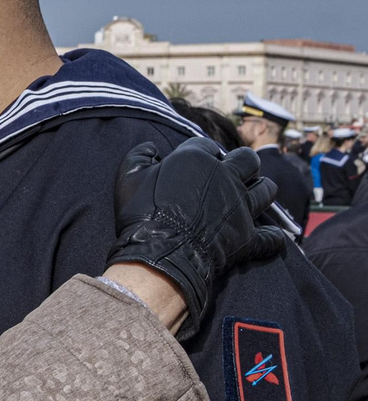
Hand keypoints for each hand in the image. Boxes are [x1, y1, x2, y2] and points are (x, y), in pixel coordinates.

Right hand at [108, 138, 289, 331]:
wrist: (160, 255)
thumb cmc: (142, 214)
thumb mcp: (128, 177)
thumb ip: (140, 155)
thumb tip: (152, 148)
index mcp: (197, 159)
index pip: (205, 145)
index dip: (200, 153)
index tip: (194, 163)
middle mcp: (226, 178)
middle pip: (248, 160)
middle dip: (244, 163)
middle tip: (234, 173)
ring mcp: (242, 207)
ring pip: (267, 190)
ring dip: (263, 190)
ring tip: (253, 194)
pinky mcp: (249, 236)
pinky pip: (272, 237)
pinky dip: (271, 238)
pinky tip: (268, 236)